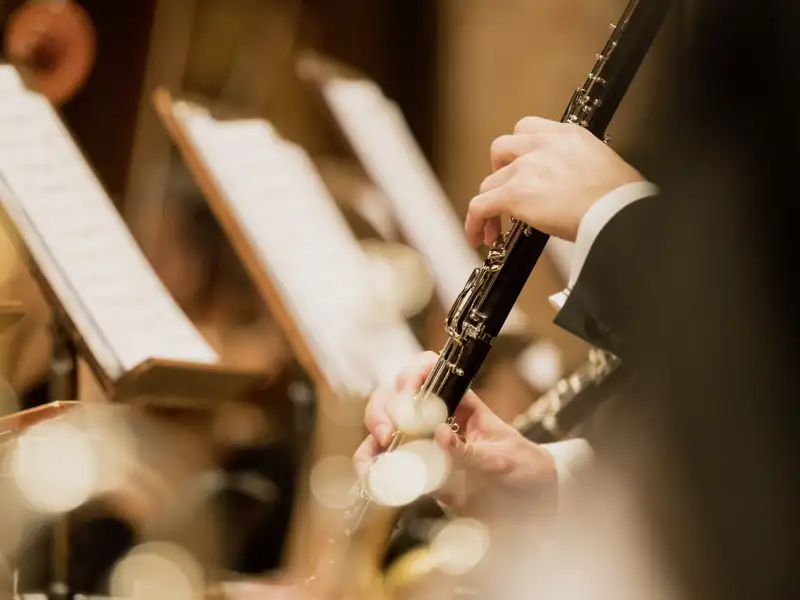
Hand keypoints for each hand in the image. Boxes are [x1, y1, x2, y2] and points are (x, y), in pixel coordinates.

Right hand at [353, 352, 557, 518]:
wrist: (532, 504)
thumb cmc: (523, 468)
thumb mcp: (504, 458)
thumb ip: (471, 450)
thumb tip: (438, 435)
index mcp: (460, 402)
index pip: (429, 371)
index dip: (412, 375)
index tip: (407, 395)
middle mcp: (436, 417)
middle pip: (395, 398)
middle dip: (384, 411)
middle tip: (388, 435)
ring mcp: (423, 444)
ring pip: (384, 429)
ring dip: (372, 443)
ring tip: (372, 464)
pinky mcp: (418, 472)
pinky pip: (387, 465)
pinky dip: (374, 470)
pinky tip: (373, 479)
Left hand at [465, 116, 644, 245]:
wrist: (618, 211)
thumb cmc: (619, 199)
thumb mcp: (600, 167)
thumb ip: (576, 169)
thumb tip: (568, 190)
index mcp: (567, 135)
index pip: (527, 129)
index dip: (517, 151)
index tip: (518, 168)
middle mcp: (542, 145)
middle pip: (501, 149)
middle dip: (498, 171)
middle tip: (504, 193)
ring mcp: (526, 168)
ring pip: (489, 183)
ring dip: (490, 205)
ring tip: (496, 230)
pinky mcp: (515, 194)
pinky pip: (480, 206)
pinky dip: (474, 223)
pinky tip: (477, 238)